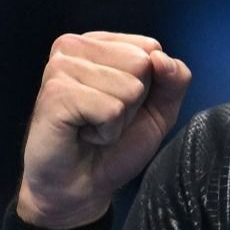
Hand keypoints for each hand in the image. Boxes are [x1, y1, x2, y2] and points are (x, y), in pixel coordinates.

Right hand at [17, 32, 192, 229]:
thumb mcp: (159, 110)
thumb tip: (162, 58)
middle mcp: (74, 47)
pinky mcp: (56, 93)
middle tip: (105, 119)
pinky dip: (106, 132)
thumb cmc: (113, 147)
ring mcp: (61, 68)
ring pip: (128, 87)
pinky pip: (111, 109)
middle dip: (133, 103)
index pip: (151, 48)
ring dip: (118, 120)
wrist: (81, 185)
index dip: (148, 87)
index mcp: (98, 43)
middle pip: (141, 64)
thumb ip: (174, 80)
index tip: (120, 105)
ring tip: (92, 127)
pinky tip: (84, 134)